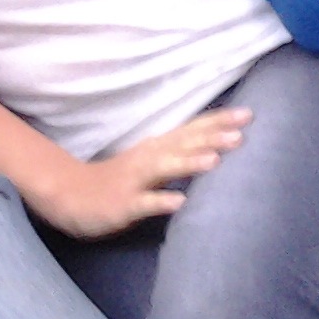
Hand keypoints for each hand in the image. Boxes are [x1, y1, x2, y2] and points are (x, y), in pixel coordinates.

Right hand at [30, 108, 250, 238]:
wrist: (69, 194)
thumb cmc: (118, 180)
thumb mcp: (151, 163)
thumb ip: (179, 155)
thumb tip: (218, 148)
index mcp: (157, 147)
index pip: (191, 130)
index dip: (218, 121)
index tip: (249, 114)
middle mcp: (147, 158)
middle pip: (182, 143)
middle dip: (212, 137)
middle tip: (242, 131)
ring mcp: (134, 180)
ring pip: (163, 168)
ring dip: (189, 163)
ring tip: (216, 160)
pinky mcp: (122, 204)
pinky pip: (143, 203)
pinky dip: (161, 201)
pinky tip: (180, 203)